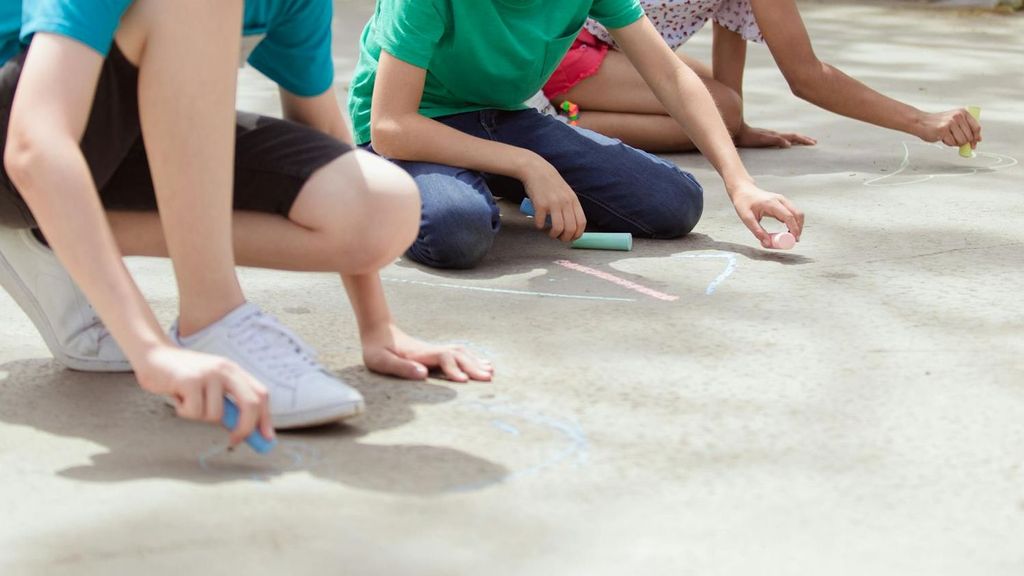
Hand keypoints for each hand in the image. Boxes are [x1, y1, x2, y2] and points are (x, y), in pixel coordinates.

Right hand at [136, 345, 272, 446]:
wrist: (154, 355)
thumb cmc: (183, 376)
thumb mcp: (211, 385)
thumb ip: (227, 402)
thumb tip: (243, 430)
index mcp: (234, 371)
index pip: (260, 394)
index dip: (265, 418)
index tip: (267, 439)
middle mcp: (226, 370)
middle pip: (250, 404)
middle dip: (245, 428)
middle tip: (234, 441)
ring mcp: (209, 374)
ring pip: (215, 415)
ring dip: (199, 416)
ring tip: (187, 401)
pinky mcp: (191, 380)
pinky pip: (194, 412)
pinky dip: (184, 412)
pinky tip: (177, 397)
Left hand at [361, 323, 493, 382]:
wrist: (379, 332)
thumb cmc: (377, 349)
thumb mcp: (381, 361)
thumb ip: (401, 367)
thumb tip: (424, 374)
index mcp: (420, 354)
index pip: (444, 358)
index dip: (454, 369)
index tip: (464, 381)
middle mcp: (432, 350)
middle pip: (458, 355)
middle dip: (473, 367)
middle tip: (488, 379)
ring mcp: (435, 350)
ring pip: (461, 352)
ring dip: (475, 361)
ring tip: (490, 371)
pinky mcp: (436, 352)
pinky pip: (458, 353)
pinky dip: (472, 358)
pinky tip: (481, 363)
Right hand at [519, 154, 586, 241]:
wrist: (536, 170)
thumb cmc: (550, 183)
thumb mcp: (565, 193)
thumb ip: (569, 206)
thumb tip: (572, 225)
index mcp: (573, 200)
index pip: (581, 223)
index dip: (577, 234)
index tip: (571, 238)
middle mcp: (565, 202)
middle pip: (570, 228)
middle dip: (565, 238)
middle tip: (559, 238)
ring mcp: (553, 203)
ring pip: (558, 228)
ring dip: (553, 235)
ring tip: (549, 232)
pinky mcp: (540, 204)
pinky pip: (541, 223)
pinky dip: (540, 226)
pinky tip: (539, 223)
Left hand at [729, 181, 804, 247]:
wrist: (743, 190)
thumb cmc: (743, 202)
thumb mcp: (747, 218)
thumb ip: (757, 231)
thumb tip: (767, 243)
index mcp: (772, 203)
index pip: (789, 216)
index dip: (794, 229)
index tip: (794, 239)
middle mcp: (780, 200)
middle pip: (797, 214)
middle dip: (799, 228)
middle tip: (794, 240)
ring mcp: (782, 200)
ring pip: (797, 213)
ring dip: (797, 225)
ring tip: (791, 237)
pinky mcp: (782, 203)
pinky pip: (792, 212)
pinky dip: (793, 221)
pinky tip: (788, 230)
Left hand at [735, 123, 815, 148]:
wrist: (738, 130)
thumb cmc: (749, 137)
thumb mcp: (763, 140)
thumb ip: (775, 140)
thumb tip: (789, 144)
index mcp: (777, 135)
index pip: (794, 137)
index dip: (803, 140)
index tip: (813, 143)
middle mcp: (775, 134)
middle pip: (793, 135)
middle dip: (804, 139)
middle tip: (814, 142)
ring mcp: (771, 135)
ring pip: (787, 136)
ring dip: (797, 139)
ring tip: (804, 141)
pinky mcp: (765, 137)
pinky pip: (780, 138)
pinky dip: (787, 140)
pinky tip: (786, 143)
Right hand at [916, 109, 981, 147]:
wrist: (921, 122)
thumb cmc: (937, 123)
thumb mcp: (954, 121)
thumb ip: (965, 128)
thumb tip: (976, 140)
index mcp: (962, 112)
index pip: (976, 127)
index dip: (976, 137)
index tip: (975, 143)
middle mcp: (958, 116)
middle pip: (969, 136)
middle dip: (964, 142)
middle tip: (957, 141)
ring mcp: (950, 122)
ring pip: (962, 141)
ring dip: (956, 143)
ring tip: (948, 137)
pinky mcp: (943, 130)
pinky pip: (952, 142)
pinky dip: (948, 143)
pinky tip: (943, 138)